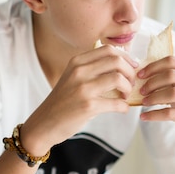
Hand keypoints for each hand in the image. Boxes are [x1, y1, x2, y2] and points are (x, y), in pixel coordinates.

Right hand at [21, 45, 137, 154]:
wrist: (43, 124)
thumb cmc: (62, 103)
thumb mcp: (72, 78)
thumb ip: (91, 69)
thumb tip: (121, 61)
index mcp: (77, 62)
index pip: (109, 49)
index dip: (126, 57)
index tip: (131, 67)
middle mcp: (79, 72)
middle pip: (116, 61)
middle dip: (130, 72)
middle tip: (131, 83)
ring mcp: (83, 89)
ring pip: (118, 79)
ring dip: (128, 88)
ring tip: (126, 96)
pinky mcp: (88, 107)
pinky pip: (116, 103)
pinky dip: (124, 107)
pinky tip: (122, 109)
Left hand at [137, 57, 174, 154]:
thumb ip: (171, 81)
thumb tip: (143, 76)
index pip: (172, 61)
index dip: (153, 67)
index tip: (140, 75)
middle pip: (171, 75)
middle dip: (152, 82)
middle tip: (141, 91)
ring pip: (172, 93)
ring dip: (153, 97)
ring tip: (143, 102)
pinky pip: (170, 113)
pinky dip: (153, 114)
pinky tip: (144, 116)